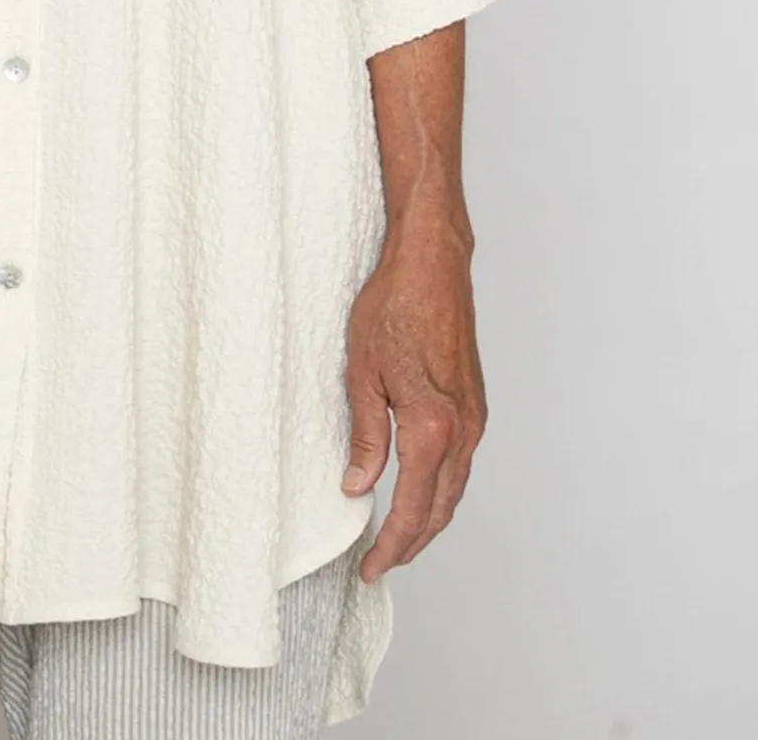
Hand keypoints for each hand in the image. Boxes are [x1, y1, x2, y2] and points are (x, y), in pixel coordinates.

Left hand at [340, 212, 486, 581]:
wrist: (431, 264)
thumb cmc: (393, 307)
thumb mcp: (362, 373)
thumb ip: (366, 436)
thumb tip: (358, 486)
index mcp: (432, 426)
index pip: (413, 508)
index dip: (392, 545)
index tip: (370, 568)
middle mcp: (463, 429)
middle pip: (441, 509)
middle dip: (411, 543)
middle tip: (379, 564)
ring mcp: (475, 417)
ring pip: (455, 489)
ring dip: (429, 520)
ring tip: (397, 539)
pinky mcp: (475, 404)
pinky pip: (461, 464)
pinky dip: (441, 490)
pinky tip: (421, 493)